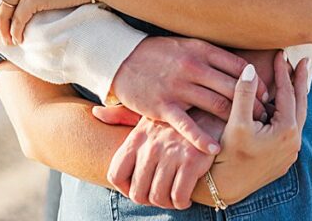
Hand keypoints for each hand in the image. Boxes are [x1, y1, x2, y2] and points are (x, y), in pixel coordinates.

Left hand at [107, 109, 221, 209]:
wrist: (214, 107)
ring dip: (167, 203)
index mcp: (137, 137)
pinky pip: (179, 195)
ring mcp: (171, 154)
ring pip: (158, 197)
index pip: (116, 174)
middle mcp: (151, 147)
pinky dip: (182, 202)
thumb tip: (96, 112)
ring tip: (174, 198)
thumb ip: (121, 115)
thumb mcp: (148, 112)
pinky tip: (186, 197)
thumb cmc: (179, 113)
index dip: (125, 189)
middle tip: (160, 197)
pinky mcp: (192, 160)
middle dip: (149, 200)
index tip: (139, 189)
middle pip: (137, 192)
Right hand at [110, 37, 269, 153]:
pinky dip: (202, 139)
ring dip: (237, 119)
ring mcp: (178, 87)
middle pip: (234, 87)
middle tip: (267, 116)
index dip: (257, 82)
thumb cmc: (161, 53)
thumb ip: (213, 56)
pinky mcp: (162, 106)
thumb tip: (244, 67)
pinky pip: (187, 125)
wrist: (123, 58)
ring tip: (250, 131)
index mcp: (203, 50)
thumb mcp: (189, 46)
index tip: (268, 94)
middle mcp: (193, 67)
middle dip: (253, 103)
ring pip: (216, 105)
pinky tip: (215, 149)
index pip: (239, 67)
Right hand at [206, 53, 308, 206]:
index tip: (281, 54)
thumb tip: (250, 68)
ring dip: (293, 98)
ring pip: (296, 117)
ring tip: (292, 81)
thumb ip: (244, 94)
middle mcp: (294, 142)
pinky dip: (287, 113)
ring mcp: (290, 152)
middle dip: (299, 81)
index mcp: (287, 130)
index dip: (283, 72)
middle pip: (300, 103)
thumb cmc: (228, 156)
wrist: (223, 188)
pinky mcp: (283, 159)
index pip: (287, 93)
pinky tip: (280, 107)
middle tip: (303, 61)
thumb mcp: (236, 122)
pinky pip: (290, 129)